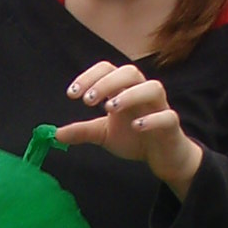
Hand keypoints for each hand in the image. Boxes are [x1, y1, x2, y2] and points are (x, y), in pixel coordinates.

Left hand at [57, 60, 203, 197]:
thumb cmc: (135, 138)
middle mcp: (143, 92)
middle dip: (107, 83)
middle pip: (130, 72)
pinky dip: (152, 119)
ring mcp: (160, 107)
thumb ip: (83, 131)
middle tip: (88, 101)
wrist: (163, 156)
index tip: (72, 94)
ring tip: (109, 108)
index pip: (108, 70)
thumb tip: (55, 134)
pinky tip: (135, 127)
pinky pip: (167, 116)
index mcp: (125, 90)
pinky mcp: (171, 125)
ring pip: (152, 88)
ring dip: (130, 95)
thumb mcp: (104, 134)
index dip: (89, 77)